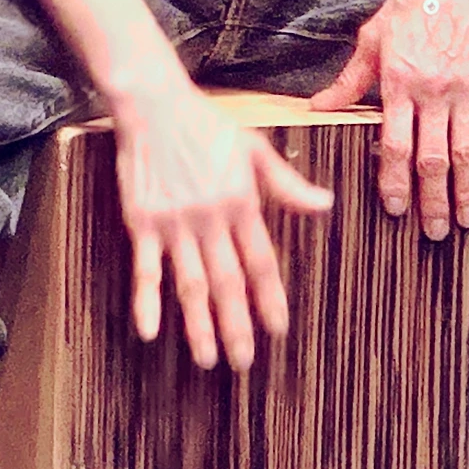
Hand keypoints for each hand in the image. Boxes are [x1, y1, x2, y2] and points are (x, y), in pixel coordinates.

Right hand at [111, 84, 333, 371]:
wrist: (155, 105)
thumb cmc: (207, 125)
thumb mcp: (255, 148)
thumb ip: (288, 183)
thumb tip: (326, 205)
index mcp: (241, 201)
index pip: (261, 261)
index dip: (270, 298)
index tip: (278, 330)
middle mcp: (210, 217)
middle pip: (228, 282)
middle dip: (237, 326)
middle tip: (245, 364)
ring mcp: (175, 222)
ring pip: (191, 283)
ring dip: (199, 325)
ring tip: (207, 360)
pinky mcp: (143, 221)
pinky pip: (146, 268)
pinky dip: (146, 301)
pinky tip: (149, 331)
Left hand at [310, 0, 468, 241]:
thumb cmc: (412, 4)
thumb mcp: (372, 39)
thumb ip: (349, 80)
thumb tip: (319, 107)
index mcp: (399, 82)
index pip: (396, 146)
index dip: (396, 184)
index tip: (396, 210)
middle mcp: (434, 89)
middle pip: (434, 159)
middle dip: (434, 202)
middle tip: (436, 231)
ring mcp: (468, 87)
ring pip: (468, 152)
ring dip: (467, 191)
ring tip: (466, 218)